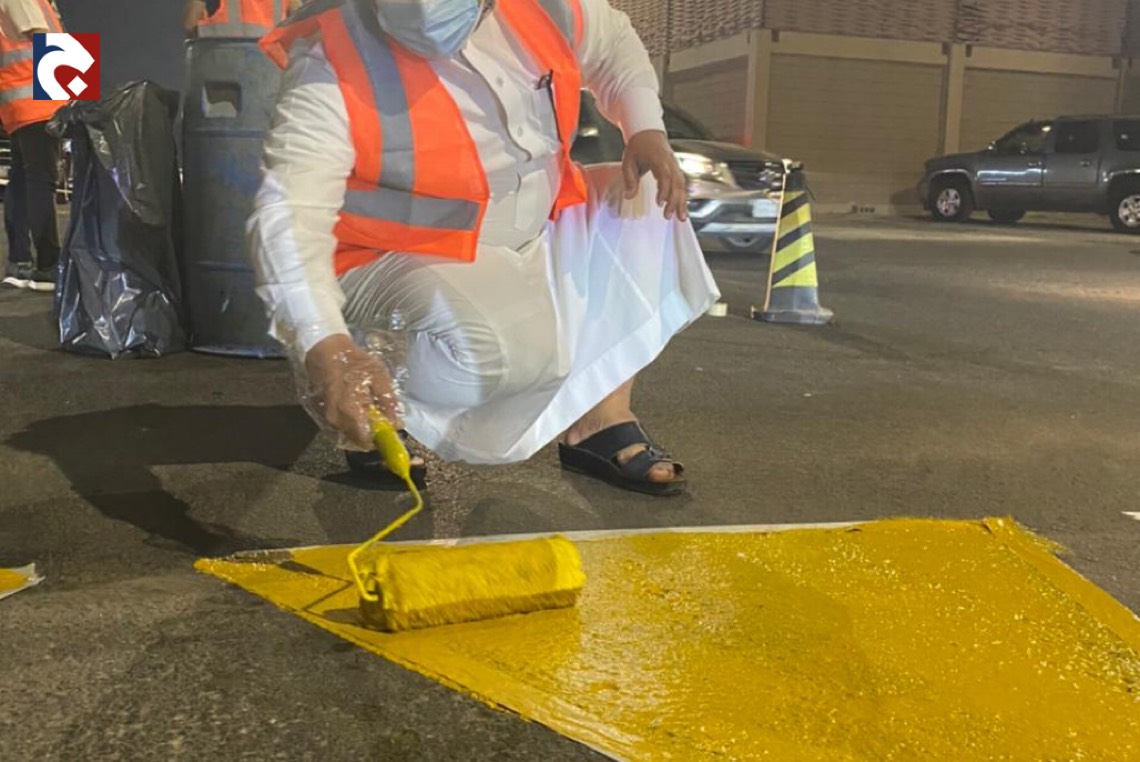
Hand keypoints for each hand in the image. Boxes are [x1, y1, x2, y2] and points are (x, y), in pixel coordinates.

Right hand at [304, 334, 400, 450]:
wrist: (325, 351)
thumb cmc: (354, 362)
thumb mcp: (378, 376)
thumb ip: (388, 402)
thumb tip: (397, 424)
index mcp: (350, 410)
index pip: (366, 441)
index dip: (379, 440)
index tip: (388, 433)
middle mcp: (337, 419)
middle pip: (358, 441)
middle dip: (372, 435)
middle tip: (381, 419)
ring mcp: (328, 418)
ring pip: (350, 435)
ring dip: (362, 428)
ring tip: (369, 410)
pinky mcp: (325, 415)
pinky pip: (343, 427)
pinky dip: (353, 423)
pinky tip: (359, 408)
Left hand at [621, 129, 688, 220]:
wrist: (647, 132)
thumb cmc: (638, 146)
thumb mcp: (628, 161)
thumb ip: (629, 179)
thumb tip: (629, 196)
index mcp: (659, 159)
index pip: (665, 177)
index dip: (664, 191)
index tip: (660, 203)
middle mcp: (670, 163)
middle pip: (676, 183)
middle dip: (674, 201)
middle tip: (668, 216)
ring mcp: (675, 166)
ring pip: (682, 185)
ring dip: (682, 202)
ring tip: (681, 217)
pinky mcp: (676, 170)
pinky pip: (682, 185)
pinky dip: (683, 197)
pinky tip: (682, 209)